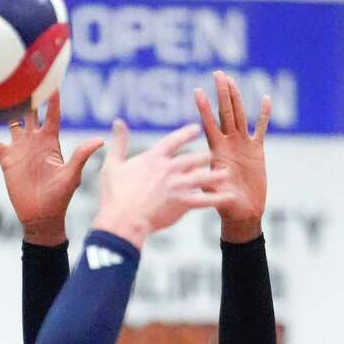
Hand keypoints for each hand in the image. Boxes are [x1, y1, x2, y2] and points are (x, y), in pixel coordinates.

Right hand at [0, 93, 102, 246]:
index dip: (52, 98)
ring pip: (11, 123)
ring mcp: (20, 149)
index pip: (53, 114)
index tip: (52, 79)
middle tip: (23, 75)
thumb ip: (81, 156)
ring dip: (5, 109)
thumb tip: (100, 140)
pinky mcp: (7, 160)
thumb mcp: (71, 176)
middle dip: (28, 96)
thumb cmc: (60, 198)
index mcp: (51, 142)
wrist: (41, 216)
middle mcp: (35, 141)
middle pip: (31, 112)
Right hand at [93, 119, 231, 248]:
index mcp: (154, 158)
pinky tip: (230, 197)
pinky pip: (206, 199)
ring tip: (227, 173)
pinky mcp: (184, 203)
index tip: (196, 128)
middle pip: (194, 158)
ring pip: (204, 176)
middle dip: (205, 156)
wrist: (123, 220)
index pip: (174, 140)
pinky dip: (219, 198)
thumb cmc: (115, 195)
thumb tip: (118, 122)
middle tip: (213, 155)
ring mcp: (178, 186)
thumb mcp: (113, 164)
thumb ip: (119, 142)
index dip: (186, 133)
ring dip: (216, 174)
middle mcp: (170, 169)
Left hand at [195, 71, 270, 242]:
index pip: (209, 124)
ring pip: (240, 116)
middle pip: (225, 113)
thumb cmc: (225, 205)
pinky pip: (261, 129)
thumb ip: (210, 182)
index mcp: (216, 151)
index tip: (197, 90)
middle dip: (222, 93)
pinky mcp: (257, 150)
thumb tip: (204, 175)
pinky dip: (264, 115)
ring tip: (231, 80)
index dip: (204, 108)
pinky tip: (265, 99)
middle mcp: (229, 143)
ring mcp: (243, 145)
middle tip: (218, 73)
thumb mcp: (214, 193)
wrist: (243, 212)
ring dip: (237, 98)